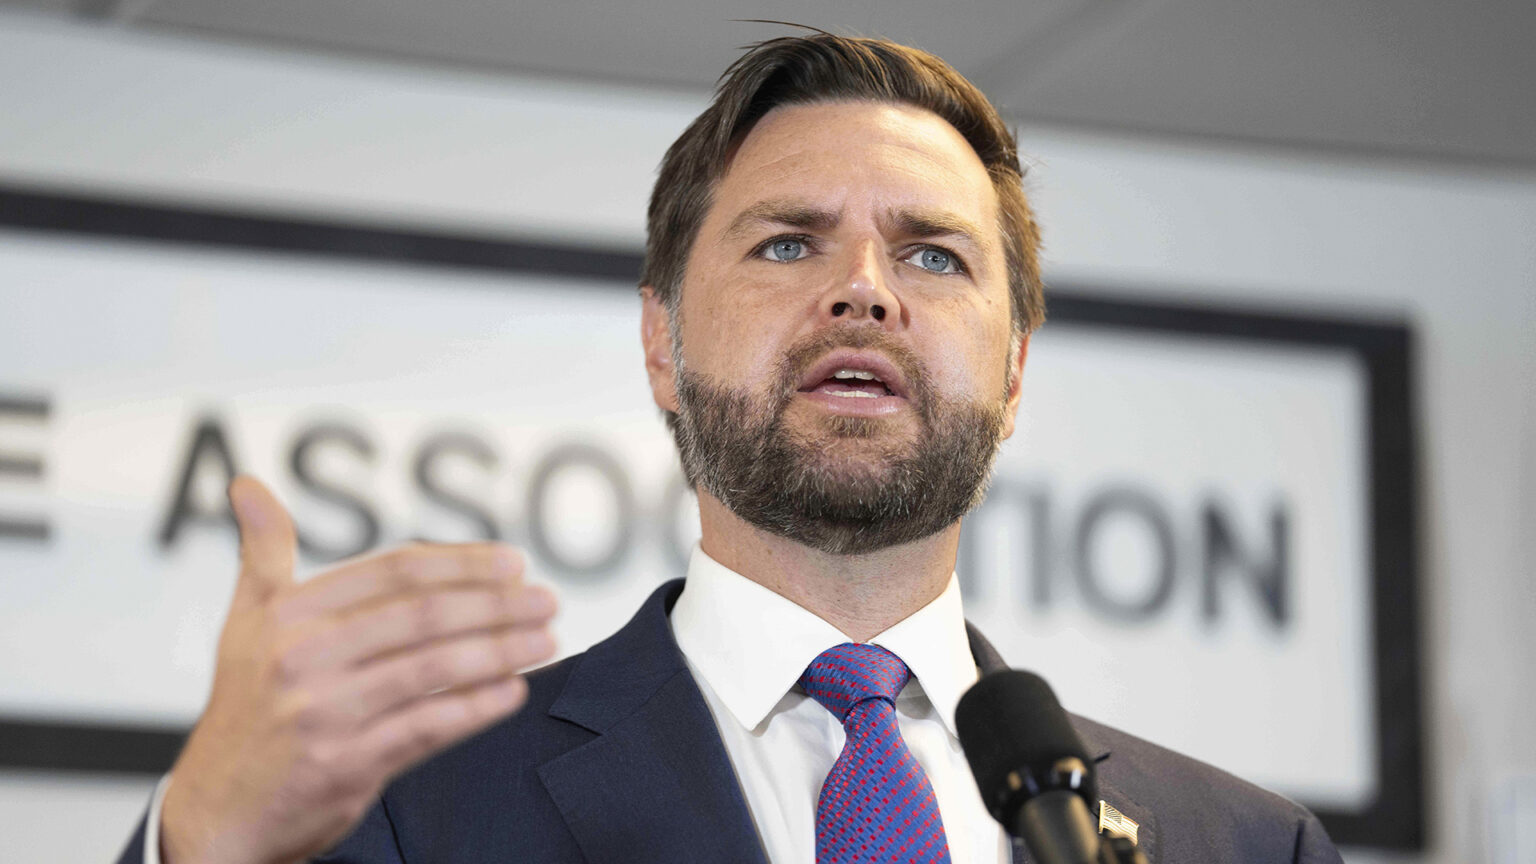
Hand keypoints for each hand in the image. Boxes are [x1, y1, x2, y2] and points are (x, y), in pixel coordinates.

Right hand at [160, 476, 557, 863]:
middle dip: (497, 604)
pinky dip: (476, 707)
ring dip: (501, 651)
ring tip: (544, 640)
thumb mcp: (245, 622)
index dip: (463, 563)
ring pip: (433, 668)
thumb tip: (246, 484)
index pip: (394, 571)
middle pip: (423, 615)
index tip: (513, 563)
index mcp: (288, 615)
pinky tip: (512, 691)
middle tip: (545, 599)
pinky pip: (428, 727)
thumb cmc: (245, 709)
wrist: (216, 812)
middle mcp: (304, 659)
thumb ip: (261, 550)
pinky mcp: (346, 764)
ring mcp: (325, 713)